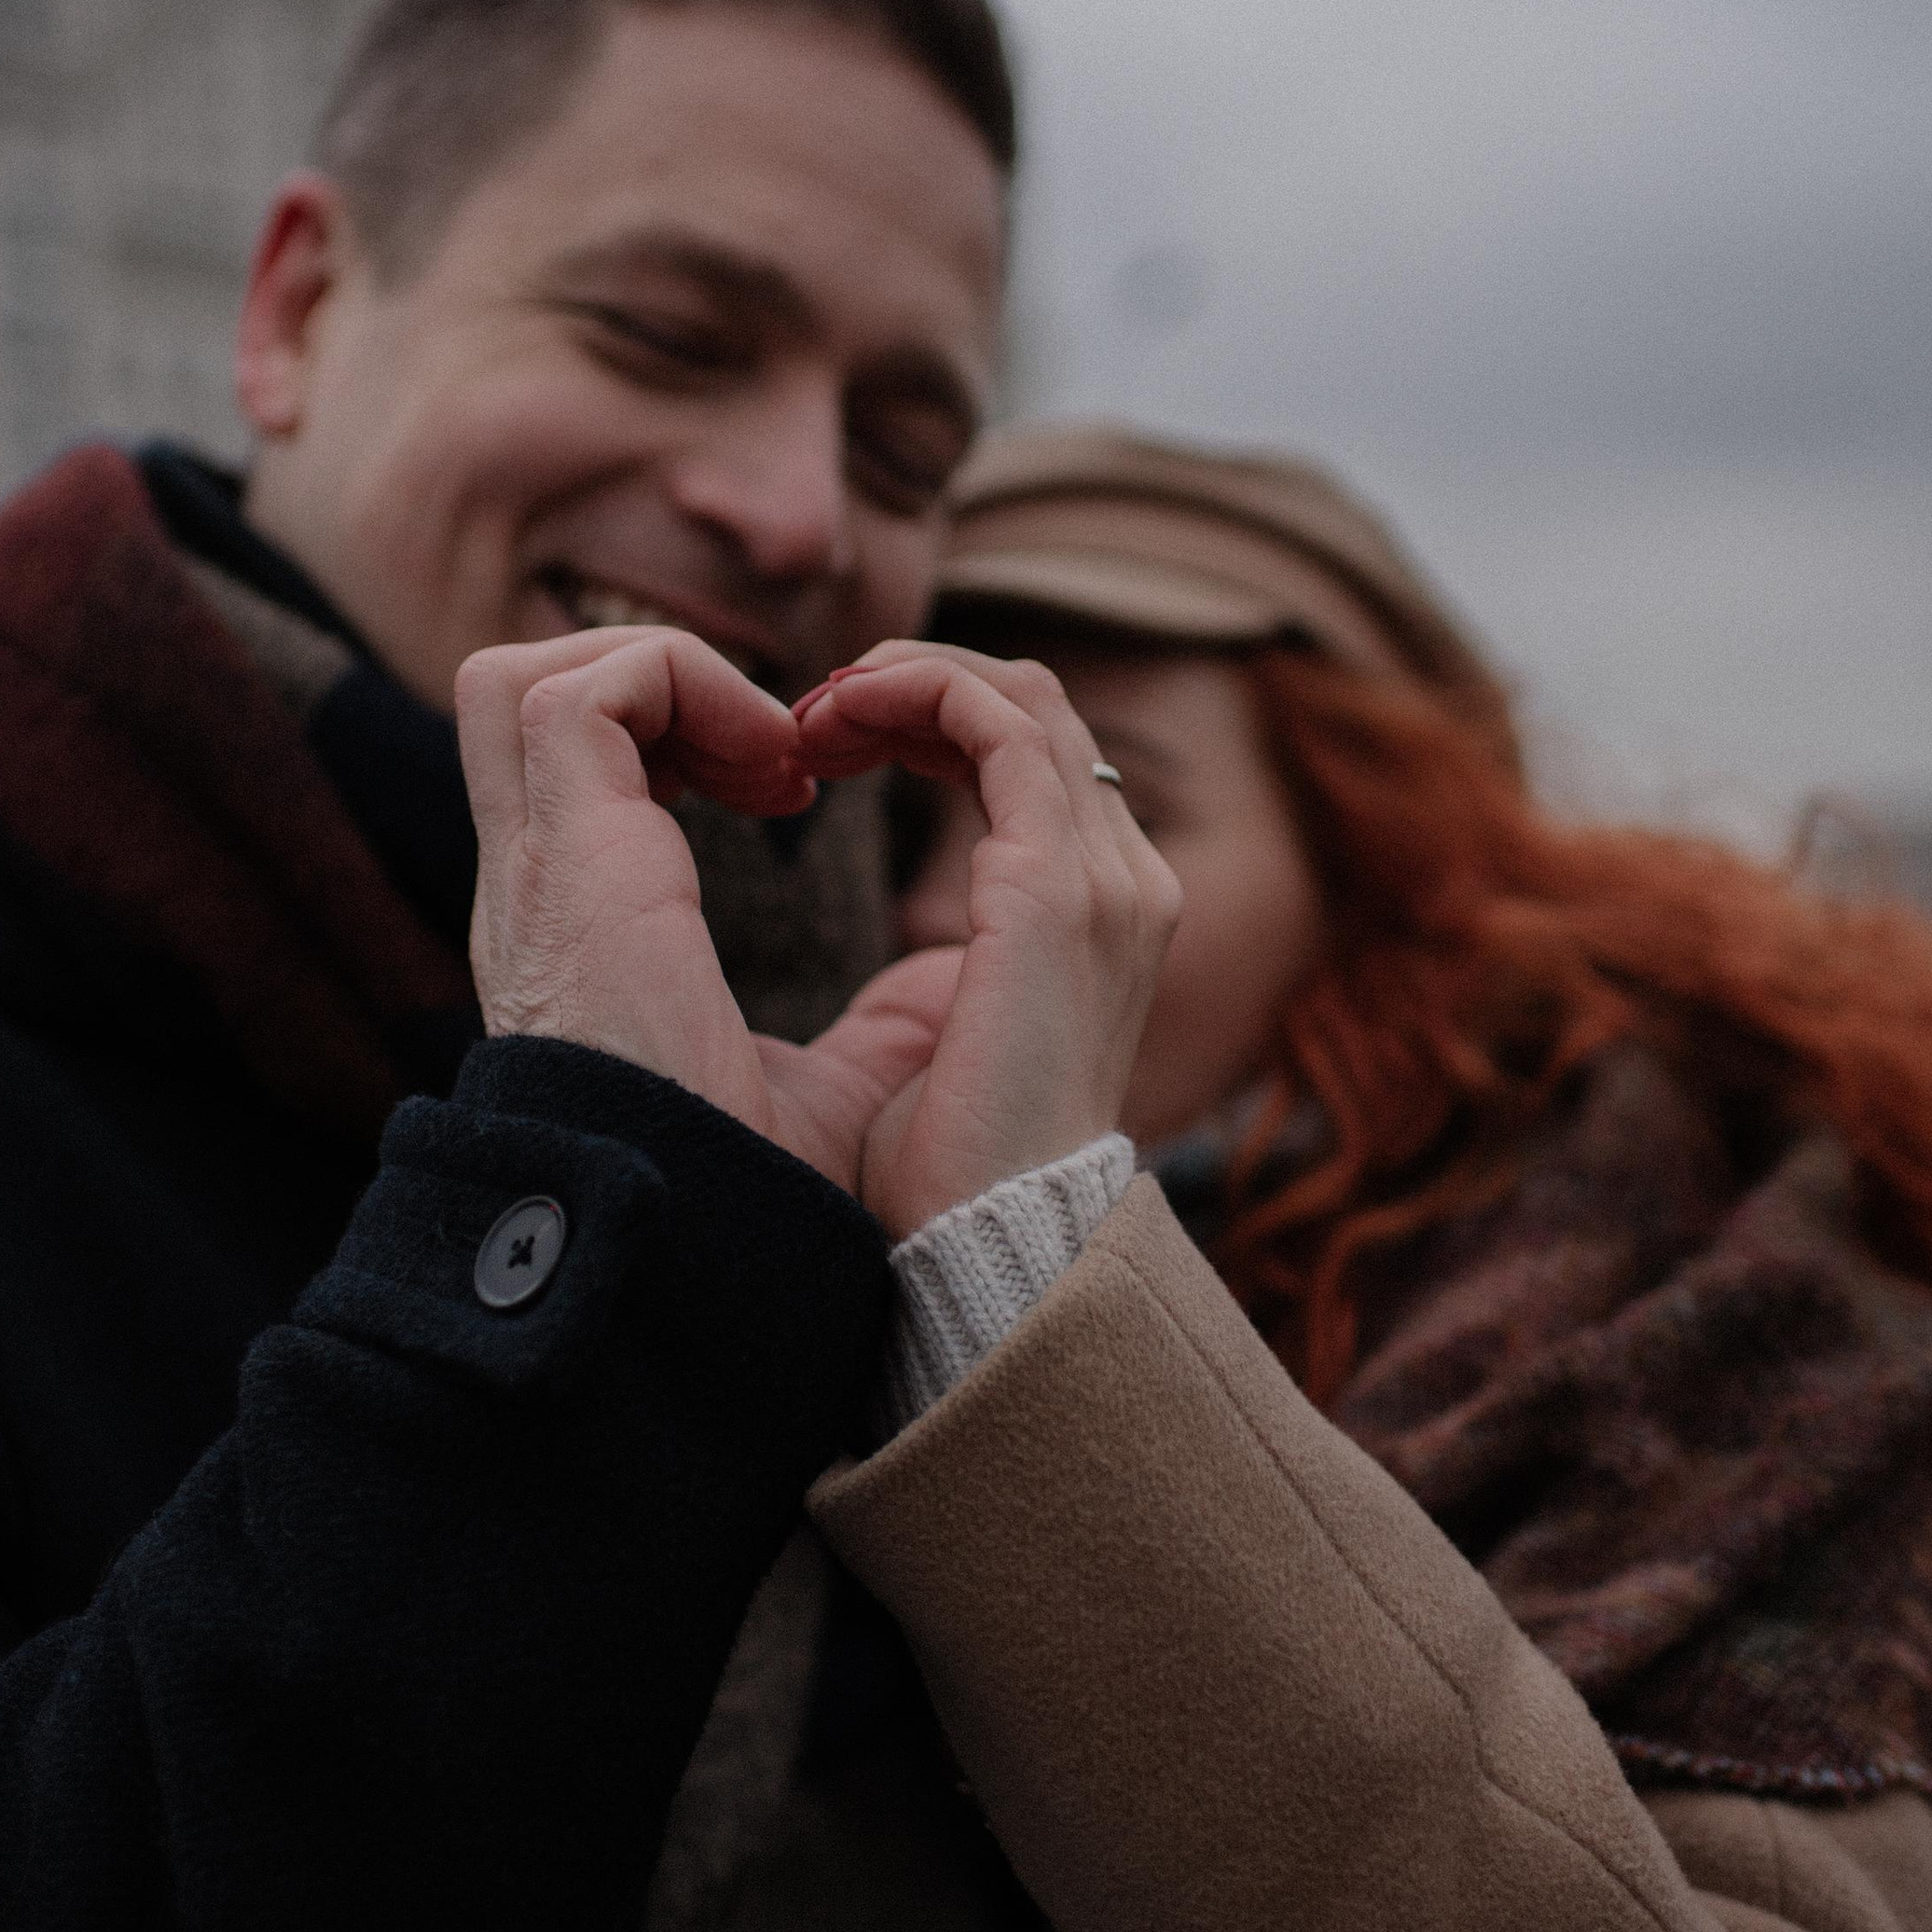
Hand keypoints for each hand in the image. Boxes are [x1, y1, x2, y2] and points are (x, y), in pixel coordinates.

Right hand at [454, 627, 955, 1193]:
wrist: (722, 1264)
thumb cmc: (767, 1205)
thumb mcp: (833, 1091)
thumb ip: (879, 1022)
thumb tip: (955, 973)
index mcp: (583, 941)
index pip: (567, 775)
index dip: (678, 736)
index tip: (794, 784)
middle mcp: (538, 897)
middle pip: (511, 705)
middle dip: (654, 683)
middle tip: (785, 749)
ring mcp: (539, 875)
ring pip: (524, 681)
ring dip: (670, 679)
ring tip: (781, 754)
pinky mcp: (568, 859)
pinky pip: (590, 693)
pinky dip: (687, 686)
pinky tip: (780, 772)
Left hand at [790, 644, 1181, 1236]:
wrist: (985, 1252)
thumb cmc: (946, 1177)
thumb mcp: (949, 1051)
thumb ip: (950, 987)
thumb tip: (913, 977)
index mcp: (1100, 917)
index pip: (1031, 760)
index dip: (928, 724)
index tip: (823, 749)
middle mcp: (1124, 882)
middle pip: (1029, 709)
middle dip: (911, 686)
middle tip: (806, 719)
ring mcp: (1104, 880)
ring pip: (1016, 698)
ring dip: (903, 680)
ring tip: (812, 713)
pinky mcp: (1056, 889)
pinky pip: (994, 727)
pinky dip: (913, 694)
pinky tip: (836, 718)